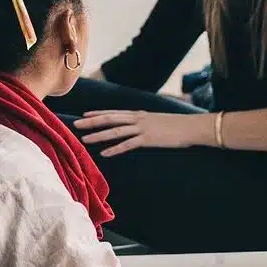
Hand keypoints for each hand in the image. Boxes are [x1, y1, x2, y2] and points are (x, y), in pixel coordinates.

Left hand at [75, 111, 209, 156]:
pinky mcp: (148, 139)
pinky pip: (128, 144)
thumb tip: (139, 127)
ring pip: (115, 131)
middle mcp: (138, 119)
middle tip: (75, 125)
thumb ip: (146, 123)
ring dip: (99, 135)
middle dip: (91, 122)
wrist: (191, 127)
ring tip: (85, 139)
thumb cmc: (177, 125)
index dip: (98, 114)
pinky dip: (115, 149)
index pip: (114, 112)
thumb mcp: (158, 121)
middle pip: (110, 119)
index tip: (84, 115)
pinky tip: (105, 153)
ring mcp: (142, 129)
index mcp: (139, 114)